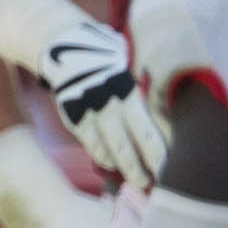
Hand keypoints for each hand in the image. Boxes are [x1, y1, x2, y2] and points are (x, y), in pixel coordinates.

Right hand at [33, 20, 165, 191]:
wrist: (59, 42)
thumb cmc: (103, 51)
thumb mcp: (125, 59)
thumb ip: (139, 82)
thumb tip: (162, 101)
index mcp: (125, 88)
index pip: (144, 127)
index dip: (156, 151)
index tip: (168, 169)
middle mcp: (106, 102)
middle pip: (126, 144)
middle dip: (140, 168)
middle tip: (153, 186)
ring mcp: (86, 110)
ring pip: (106, 147)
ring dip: (122, 167)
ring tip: (137, 182)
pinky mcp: (71, 114)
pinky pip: (88, 141)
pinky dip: (100, 154)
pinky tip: (110, 166)